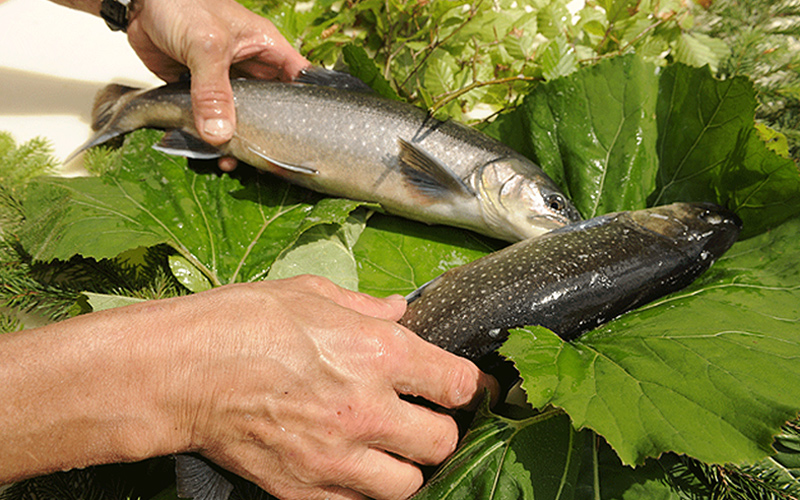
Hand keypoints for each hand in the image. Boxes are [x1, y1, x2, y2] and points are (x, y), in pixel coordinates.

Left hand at [126, 0, 308, 169]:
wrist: (140, 1)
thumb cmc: (182, 2)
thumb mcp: (206, 46)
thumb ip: (213, 92)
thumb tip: (220, 133)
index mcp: (264, 47)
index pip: (298, 79)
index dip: (304, 105)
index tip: (301, 135)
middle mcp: (248, 65)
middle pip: (266, 106)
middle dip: (263, 132)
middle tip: (260, 156)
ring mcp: (223, 79)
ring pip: (236, 116)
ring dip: (233, 137)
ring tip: (229, 159)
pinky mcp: (197, 89)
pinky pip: (207, 117)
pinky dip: (205, 133)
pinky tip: (206, 149)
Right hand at [162, 276, 496, 499]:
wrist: (181, 373)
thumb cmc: (243, 323)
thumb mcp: (310, 294)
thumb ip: (365, 306)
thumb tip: (398, 310)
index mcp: (379, 354)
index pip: (458, 384)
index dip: (467, 384)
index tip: (460, 385)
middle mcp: (368, 411)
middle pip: (441, 442)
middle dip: (439, 429)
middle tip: (421, 416)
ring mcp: (338, 460)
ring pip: (408, 485)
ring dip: (406, 467)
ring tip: (388, 448)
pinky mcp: (306, 491)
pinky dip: (364, 489)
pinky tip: (350, 465)